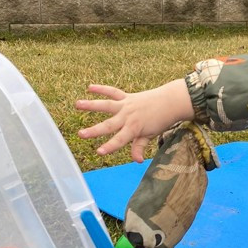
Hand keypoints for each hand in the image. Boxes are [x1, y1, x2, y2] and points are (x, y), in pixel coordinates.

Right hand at [75, 79, 194, 162]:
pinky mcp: (127, 97)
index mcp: (134, 128)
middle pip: (109, 125)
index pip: (120, 140)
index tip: (99, 152)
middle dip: (94, 130)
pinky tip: (89, 87)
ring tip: (77, 104)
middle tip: (80, 134)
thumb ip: (140, 146)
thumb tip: (136, 160)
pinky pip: (113, 92)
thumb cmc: (161, 120)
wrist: (170, 102)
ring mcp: (126, 105)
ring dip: (91, 105)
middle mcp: (128, 116)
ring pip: (106, 105)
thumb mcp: (151, 135)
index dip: (109, 146)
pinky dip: (102, 89)